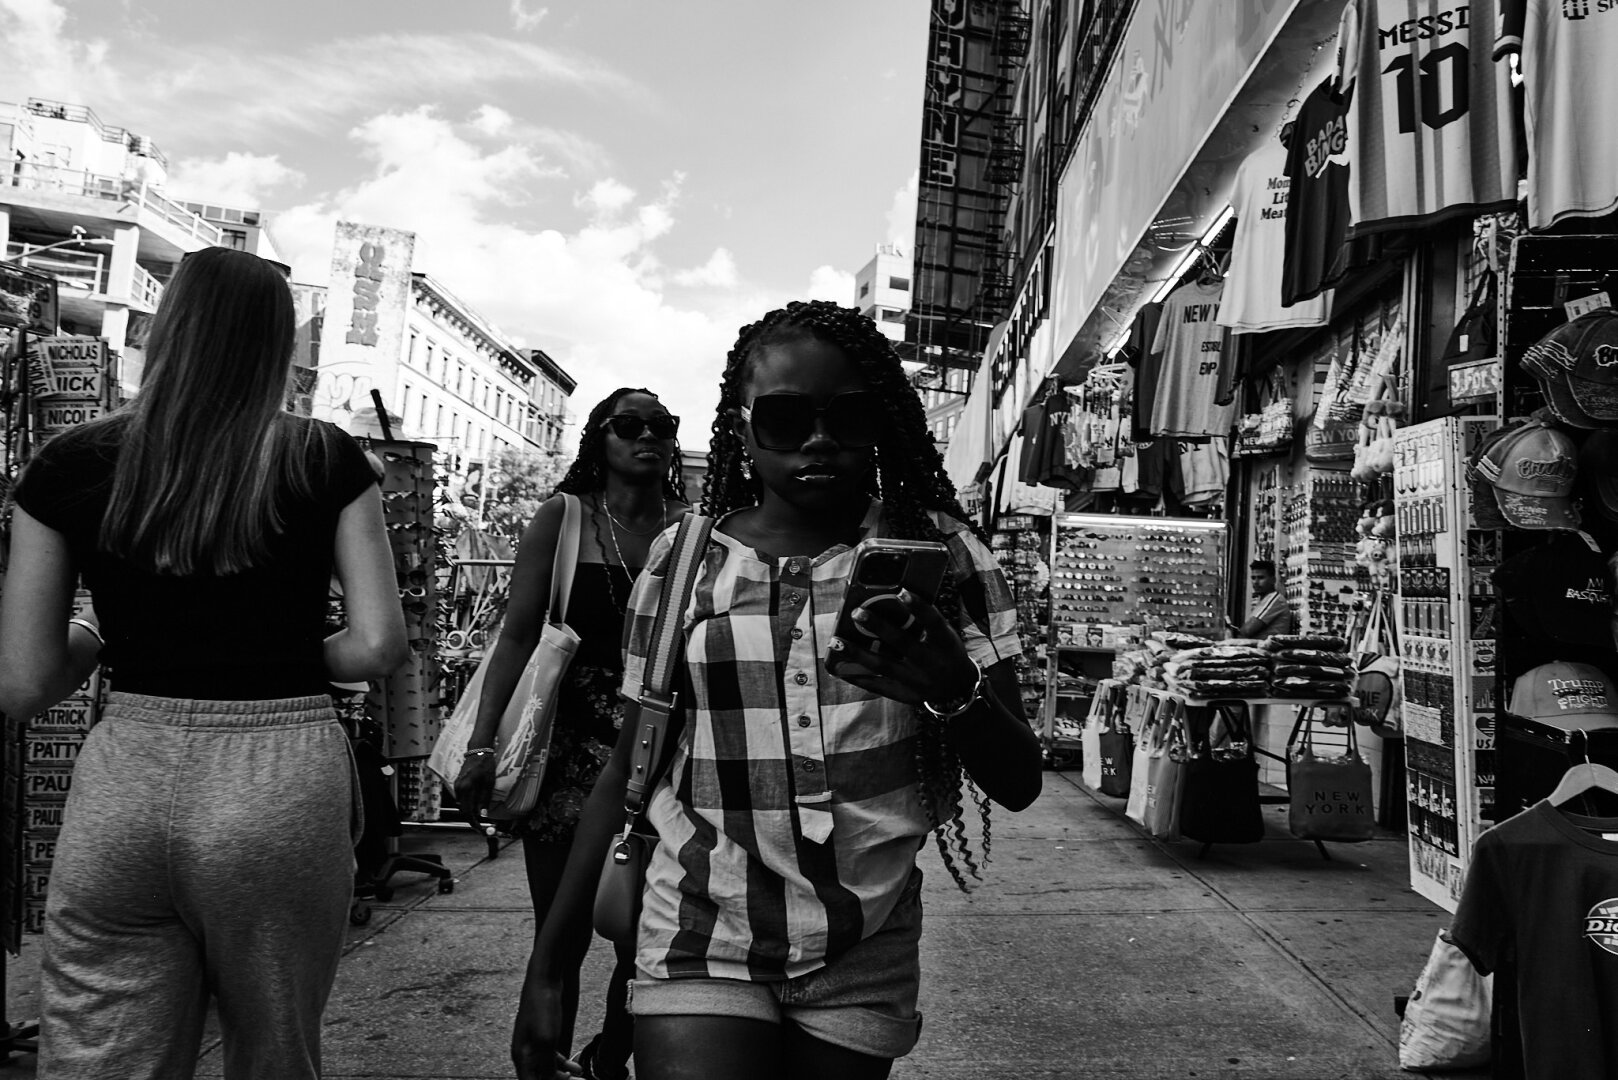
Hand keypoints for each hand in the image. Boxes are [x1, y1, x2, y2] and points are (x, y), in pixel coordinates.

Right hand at [452, 751, 495, 831]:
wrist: (477, 751)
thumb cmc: (485, 766)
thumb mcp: (488, 783)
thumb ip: (484, 800)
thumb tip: (482, 815)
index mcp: (466, 789)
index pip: (467, 811)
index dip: (473, 823)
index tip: (480, 829)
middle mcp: (459, 789)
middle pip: (463, 810)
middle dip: (472, 819)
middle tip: (482, 826)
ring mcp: (457, 787)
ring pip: (462, 805)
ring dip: (470, 812)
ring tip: (480, 818)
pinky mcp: (458, 785)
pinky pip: (462, 799)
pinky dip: (468, 805)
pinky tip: (476, 806)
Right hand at [511, 969, 581, 1079]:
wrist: (544, 981)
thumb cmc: (542, 1008)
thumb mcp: (547, 1040)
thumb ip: (546, 1065)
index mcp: (521, 1056)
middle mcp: (524, 1053)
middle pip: (538, 1077)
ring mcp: (533, 1044)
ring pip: (546, 1069)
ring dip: (562, 1075)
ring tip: (579, 1075)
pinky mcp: (542, 1036)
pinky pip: (551, 1057)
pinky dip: (562, 1064)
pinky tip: (575, 1067)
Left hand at [828, 588, 973, 706]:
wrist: (957, 690)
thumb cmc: (946, 653)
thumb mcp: (945, 635)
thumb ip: (924, 621)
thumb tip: (891, 599)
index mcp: (945, 644)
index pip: (934, 623)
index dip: (919, 607)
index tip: (902, 591)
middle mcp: (931, 663)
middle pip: (903, 644)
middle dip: (879, 627)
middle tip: (856, 612)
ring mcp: (917, 681)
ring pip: (884, 666)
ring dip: (858, 653)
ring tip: (836, 641)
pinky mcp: (905, 695)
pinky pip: (878, 686)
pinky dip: (858, 677)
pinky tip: (839, 668)